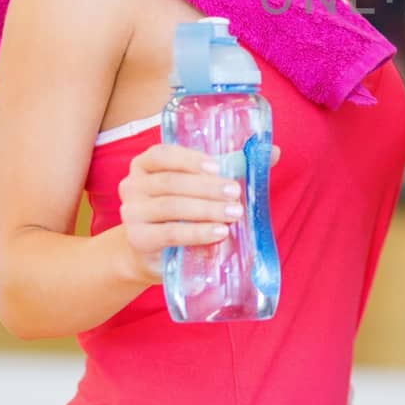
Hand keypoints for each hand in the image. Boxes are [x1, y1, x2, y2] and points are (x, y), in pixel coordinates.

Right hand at [117, 141, 281, 283]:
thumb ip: (232, 167)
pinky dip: (197, 232)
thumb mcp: (200, 187)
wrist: (150, 253)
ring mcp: (131, 213)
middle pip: (171, 182)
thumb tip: (272, 151)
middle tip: (236, 193)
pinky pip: (170, 233)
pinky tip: (219, 233)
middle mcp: (132, 185)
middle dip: (208, 188)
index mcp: (146, 164)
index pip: (162, 154)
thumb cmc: (181, 211)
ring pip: (172, 206)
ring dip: (207, 209)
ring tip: (234, 213)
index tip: (218, 166)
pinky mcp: (138, 239)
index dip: (190, 158)